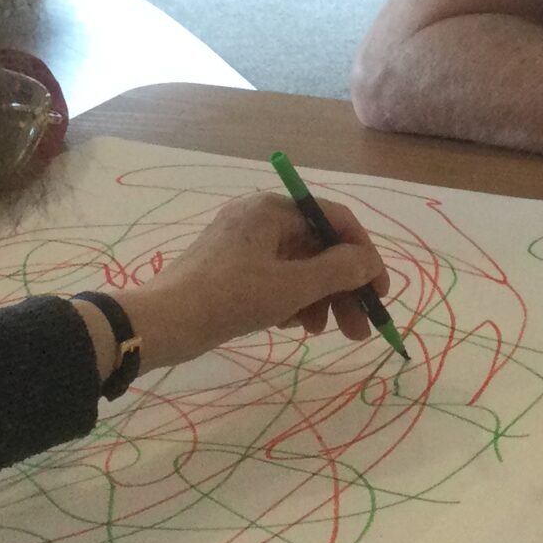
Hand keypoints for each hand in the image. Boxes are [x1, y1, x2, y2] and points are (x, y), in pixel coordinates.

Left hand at [118, 192, 393, 368]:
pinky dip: (290, 300)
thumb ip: (339, 271)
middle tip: (359, 329)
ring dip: (319, 299)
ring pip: (297, 266)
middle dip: (342, 288)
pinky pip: (275, 277)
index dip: (364, 256)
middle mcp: (259, 217)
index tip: (380, 293)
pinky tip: (290, 326)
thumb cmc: (229, 298)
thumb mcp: (292, 286)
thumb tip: (370, 262)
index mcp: (273, 209)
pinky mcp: (230, 268)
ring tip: (323, 334)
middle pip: (317, 247)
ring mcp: (242, 243)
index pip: (335, 220)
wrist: (162, 323)